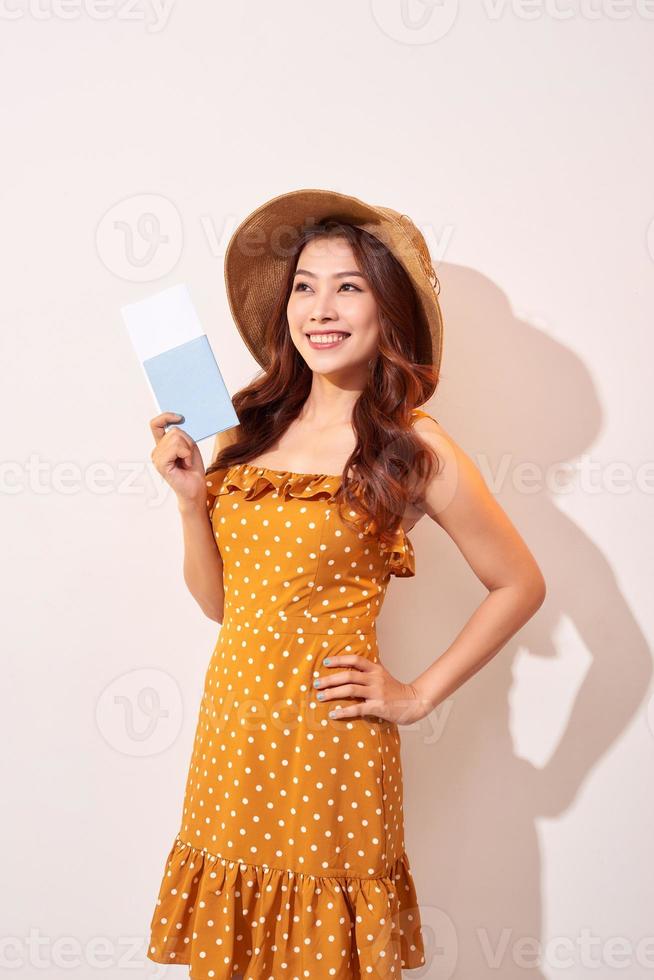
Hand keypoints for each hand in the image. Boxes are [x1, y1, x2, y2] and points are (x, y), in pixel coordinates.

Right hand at [149, 411, 205, 505]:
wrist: (196, 488)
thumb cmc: (193, 469)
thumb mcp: (190, 446)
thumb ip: (182, 434)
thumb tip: (178, 423)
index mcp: (162, 445)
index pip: (156, 424)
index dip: (166, 416)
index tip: (180, 417)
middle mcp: (157, 450)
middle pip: (174, 431)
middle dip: (187, 441)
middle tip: (189, 456)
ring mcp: (157, 457)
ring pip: (176, 438)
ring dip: (188, 449)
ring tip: (187, 461)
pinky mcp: (161, 464)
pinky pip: (176, 448)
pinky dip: (186, 454)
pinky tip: (186, 464)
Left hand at [313, 653, 431, 725]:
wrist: (414, 702)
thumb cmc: (395, 690)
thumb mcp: (383, 674)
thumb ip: (369, 670)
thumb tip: (351, 664)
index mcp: (375, 669)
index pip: (355, 660)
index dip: (339, 659)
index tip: (325, 662)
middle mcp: (375, 678)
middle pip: (348, 675)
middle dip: (330, 679)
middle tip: (316, 683)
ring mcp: (377, 692)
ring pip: (350, 690)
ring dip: (333, 693)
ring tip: (320, 697)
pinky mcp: (378, 706)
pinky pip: (357, 708)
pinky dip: (343, 711)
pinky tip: (333, 713)